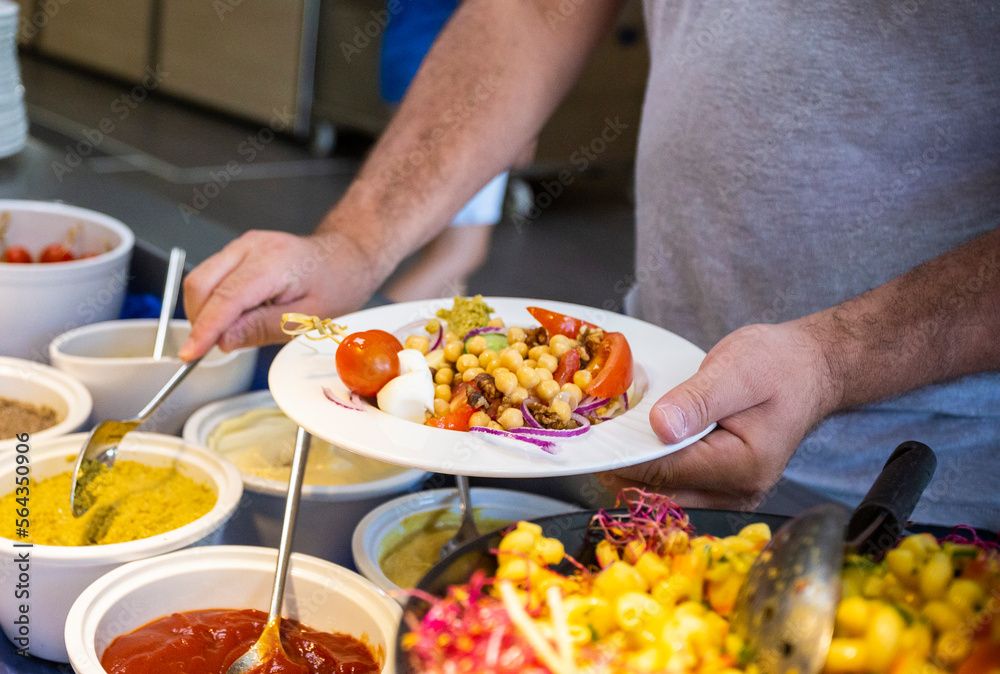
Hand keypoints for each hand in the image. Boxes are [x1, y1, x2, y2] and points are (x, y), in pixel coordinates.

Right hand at [178, 229, 379, 359]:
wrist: (346, 257)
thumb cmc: (337, 284)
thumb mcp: (309, 318)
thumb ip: (263, 328)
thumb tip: (223, 341)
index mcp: (273, 262)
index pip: (225, 298)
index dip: (204, 329)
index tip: (190, 354)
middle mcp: (252, 246)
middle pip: (200, 284)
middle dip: (200, 320)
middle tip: (216, 347)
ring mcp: (242, 246)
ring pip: (201, 280)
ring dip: (206, 311)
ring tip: (238, 328)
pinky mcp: (239, 252)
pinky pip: (212, 277)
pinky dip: (215, 301)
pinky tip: (240, 314)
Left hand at [598, 320, 839, 508]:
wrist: (810, 369)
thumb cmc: (777, 365)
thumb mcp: (736, 369)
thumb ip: (698, 400)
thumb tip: (660, 427)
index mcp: (742, 466)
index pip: (665, 472)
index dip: (623, 457)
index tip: (591, 441)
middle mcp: (737, 492)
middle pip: (660, 492)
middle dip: (623, 467)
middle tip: (594, 436)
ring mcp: (731, 495)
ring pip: (663, 495)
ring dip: (635, 469)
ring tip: (613, 437)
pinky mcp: (722, 487)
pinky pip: (676, 486)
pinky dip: (652, 468)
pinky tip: (639, 443)